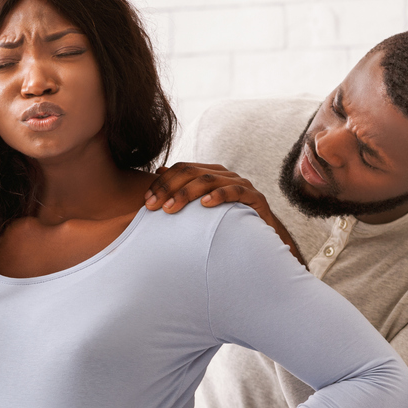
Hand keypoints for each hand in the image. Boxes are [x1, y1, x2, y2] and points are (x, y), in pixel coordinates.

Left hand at [146, 162, 303, 264]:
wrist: (261, 239)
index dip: (162, 182)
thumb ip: (181, 188)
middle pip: (192, 171)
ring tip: (170, 208)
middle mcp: (225, 175)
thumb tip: (159, 170)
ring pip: (209, 179)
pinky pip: (235, 191)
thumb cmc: (226, 223)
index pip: (181, 168)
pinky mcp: (254, 197)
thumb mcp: (199, 208)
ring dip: (186, 193)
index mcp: (211, 174)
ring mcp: (240, 184)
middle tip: (153, 206)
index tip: (146, 201)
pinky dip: (219, 195)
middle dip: (169, 188)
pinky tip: (204, 204)